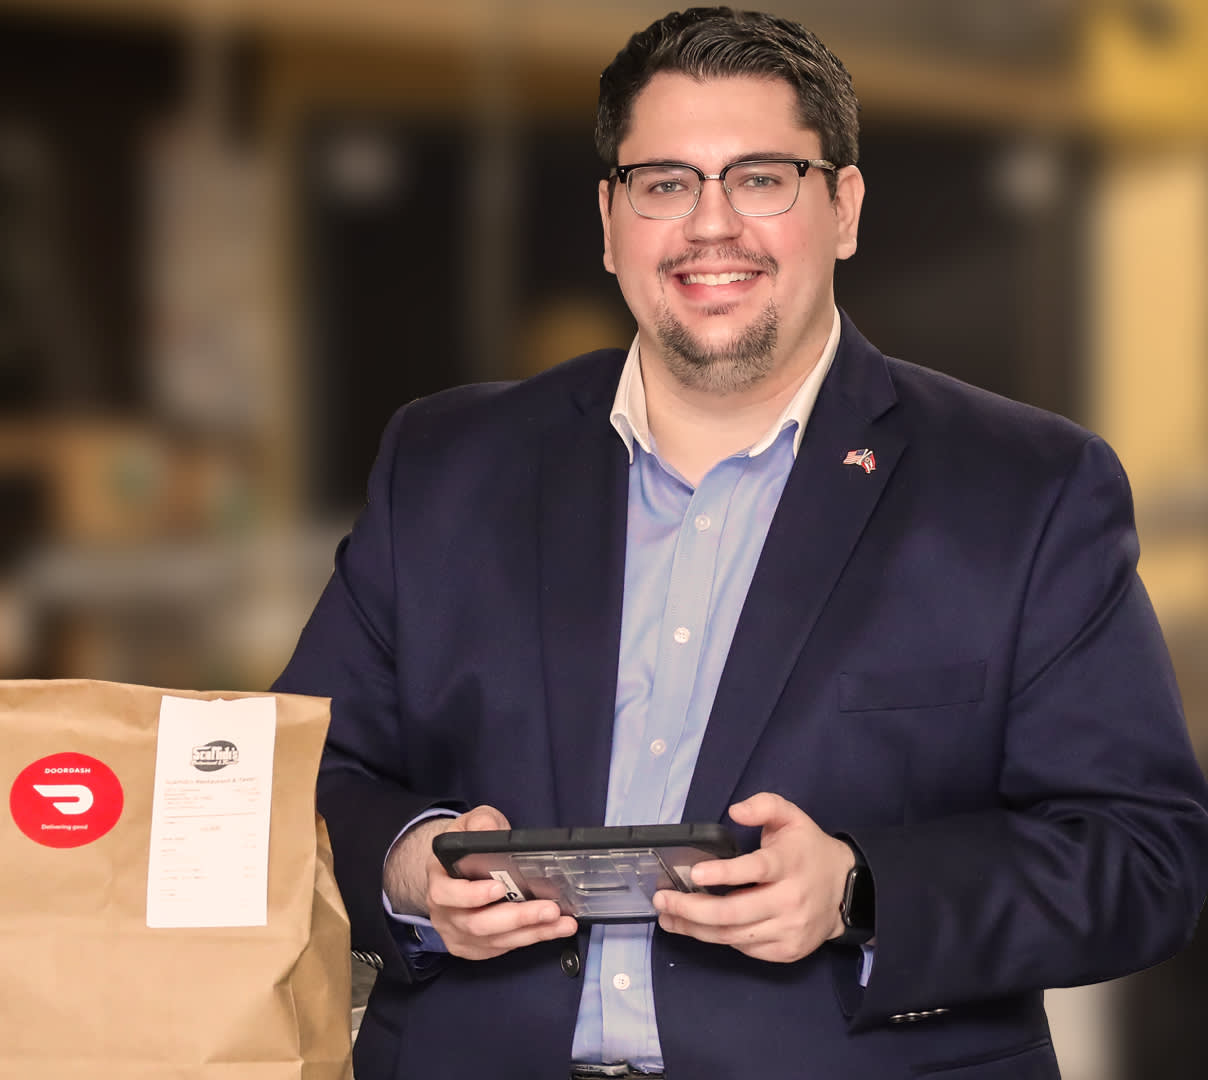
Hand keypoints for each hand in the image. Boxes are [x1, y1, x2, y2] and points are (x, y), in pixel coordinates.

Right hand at [384, 805, 577, 960]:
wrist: (455, 868)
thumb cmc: (466, 846)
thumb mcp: (470, 823)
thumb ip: (480, 823)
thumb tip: (488, 830)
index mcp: (438, 879)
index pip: (446, 894)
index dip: (472, 895)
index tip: (500, 888)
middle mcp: (444, 912)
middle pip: (477, 924)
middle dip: (517, 917)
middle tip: (549, 909)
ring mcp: (458, 933)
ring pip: (495, 940)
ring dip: (532, 932)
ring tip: (561, 921)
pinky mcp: (475, 947)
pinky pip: (503, 947)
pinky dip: (530, 938)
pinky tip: (553, 928)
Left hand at [652, 792, 854, 962]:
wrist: (846, 889)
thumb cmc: (807, 849)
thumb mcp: (790, 816)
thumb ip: (764, 805)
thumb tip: (736, 811)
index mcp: (789, 863)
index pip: (755, 870)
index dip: (723, 873)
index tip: (694, 872)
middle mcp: (790, 900)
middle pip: (734, 912)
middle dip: (691, 909)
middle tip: (662, 899)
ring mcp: (789, 929)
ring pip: (733, 936)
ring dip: (695, 928)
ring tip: (668, 916)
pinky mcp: (788, 951)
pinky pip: (745, 949)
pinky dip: (719, 938)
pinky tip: (699, 927)